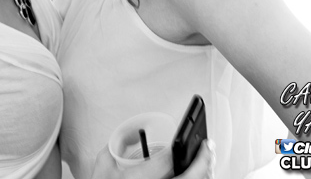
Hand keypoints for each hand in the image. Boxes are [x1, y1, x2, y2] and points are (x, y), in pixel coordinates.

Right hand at [90, 140, 214, 178]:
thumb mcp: (102, 168)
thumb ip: (115, 147)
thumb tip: (131, 135)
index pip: (167, 161)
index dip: (178, 148)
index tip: (182, 140)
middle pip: (190, 177)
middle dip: (204, 160)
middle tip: (208, 147)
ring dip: (204, 174)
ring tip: (207, 162)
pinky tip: (198, 176)